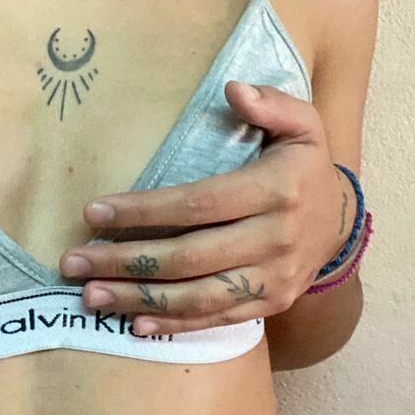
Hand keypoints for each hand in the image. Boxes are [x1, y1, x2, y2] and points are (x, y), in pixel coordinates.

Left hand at [58, 80, 353, 334]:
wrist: (340, 221)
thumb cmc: (304, 167)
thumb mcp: (302, 124)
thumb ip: (270, 103)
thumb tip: (232, 90)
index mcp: (276, 191)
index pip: (198, 204)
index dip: (144, 210)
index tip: (94, 213)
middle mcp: (275, 240)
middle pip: (189, 257)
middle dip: (126, 261)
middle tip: (74, 262)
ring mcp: (273, 279)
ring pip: (197, 296)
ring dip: (139, 300)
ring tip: (91, 297)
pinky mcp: (270, 305)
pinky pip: (216, 319)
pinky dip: (173, 324)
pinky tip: (133, 324)